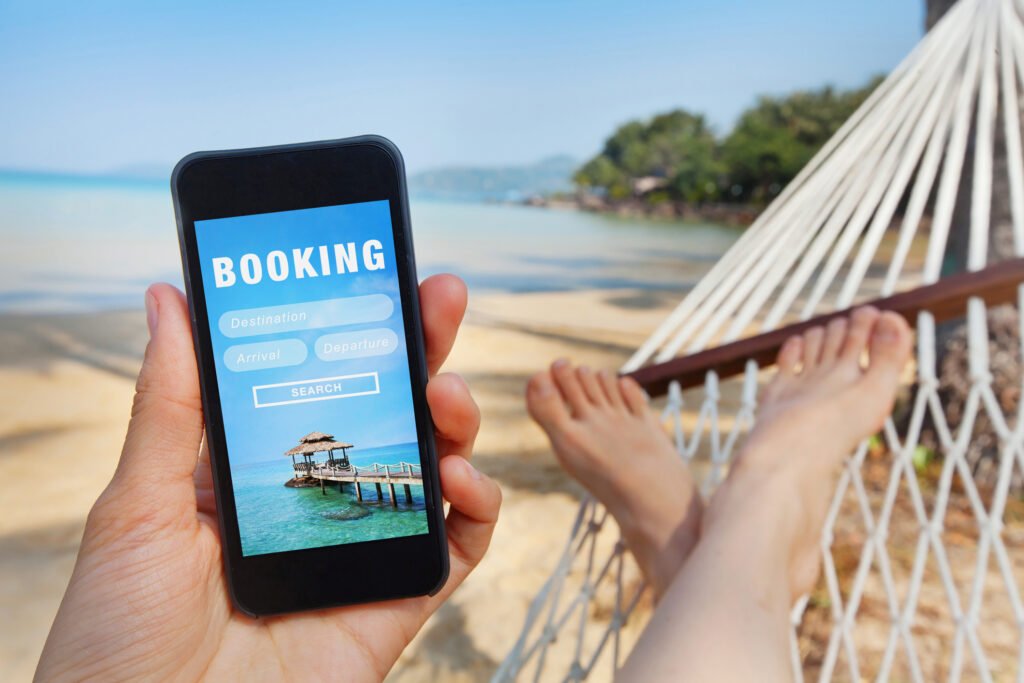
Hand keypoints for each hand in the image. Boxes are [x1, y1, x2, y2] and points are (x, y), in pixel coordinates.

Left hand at [35, 275, 500, 681]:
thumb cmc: (120, 636)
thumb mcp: (137, 506)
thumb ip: (170, 404)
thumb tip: (168, 298)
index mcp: (258, 468)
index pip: (320, 383)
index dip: (356, 330)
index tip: (376, 274)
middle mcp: (319, 500)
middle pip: (389, 410)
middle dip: (423, 348)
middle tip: (440, 295)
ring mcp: (363, 546)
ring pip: (434, 464)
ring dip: (454, 418)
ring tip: (444, 395)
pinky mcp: (399, 598)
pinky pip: (460, 543)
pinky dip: (476, 503)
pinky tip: (456, 477)